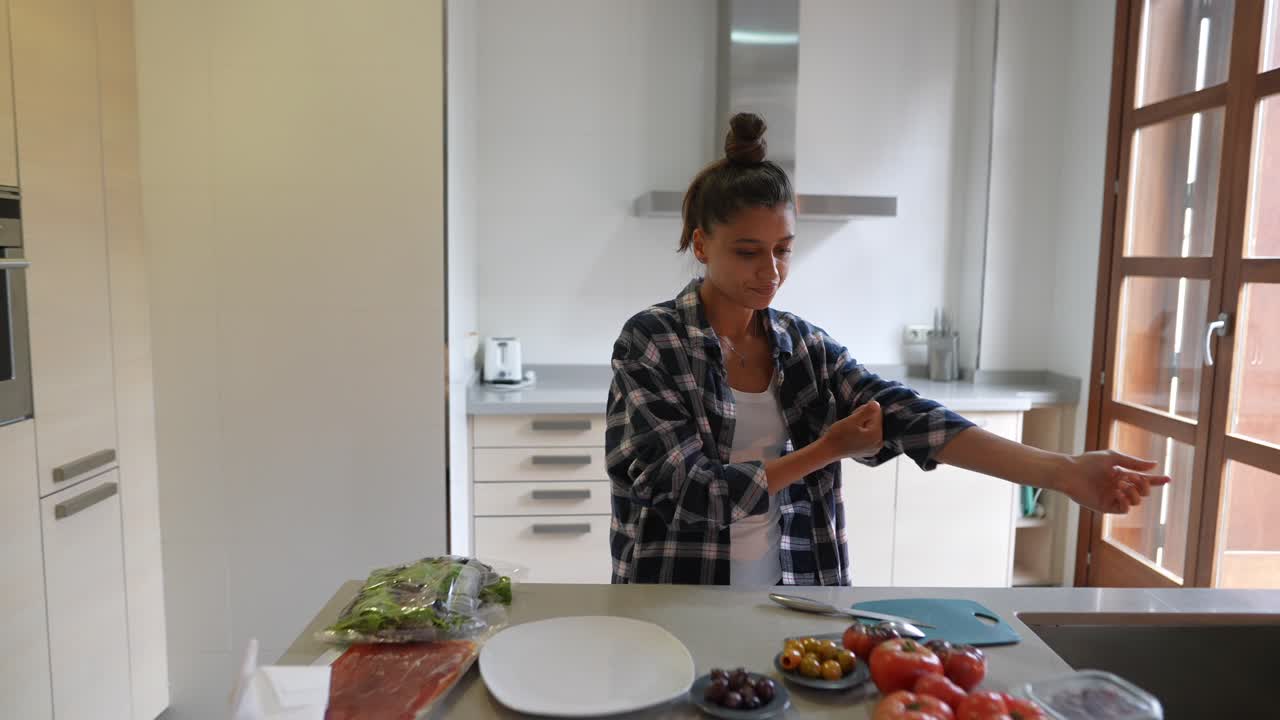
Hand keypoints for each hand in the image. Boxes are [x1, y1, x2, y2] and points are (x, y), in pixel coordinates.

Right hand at [821, 400, 883, 459]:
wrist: (828, 450)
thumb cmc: (838, 435)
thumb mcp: (852, 420)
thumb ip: (867, 411)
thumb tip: (877, 404)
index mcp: (876, 436)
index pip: (877, 413)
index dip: (864, 411)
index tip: (853, 416)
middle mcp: (878, 444)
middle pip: (876, 421)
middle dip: (864, 418)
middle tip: (851, 423)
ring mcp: (874, 448)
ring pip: (872, 427)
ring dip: (863, 424)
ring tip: (851, 430)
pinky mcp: (869, 450)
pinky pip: (870, 435)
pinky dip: (862, 432)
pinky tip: (853, 435)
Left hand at [1053, 450, 1170, 513]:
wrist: (1069, 472)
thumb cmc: (1088, 462)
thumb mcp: (1113, 458)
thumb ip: (1134, 463)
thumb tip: (1155, 464)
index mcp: (1121, 475)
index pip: (1143, 480)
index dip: (1156, 480)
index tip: (1168, 479)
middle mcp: (1119, 487)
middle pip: (1143, 492)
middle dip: (1143, 485)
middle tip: (1132, 477)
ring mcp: (1113, 498)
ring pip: (1136, 502)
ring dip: (1134, 493)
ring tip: (1121, 485)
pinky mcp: (1105, 507)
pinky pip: (1124, 509)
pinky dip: (1125, 501)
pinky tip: (1117, 492)